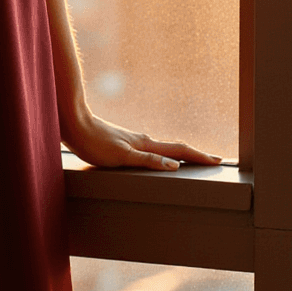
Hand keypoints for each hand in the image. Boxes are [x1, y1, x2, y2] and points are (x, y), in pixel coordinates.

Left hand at [63, 105, 222, 172]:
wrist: (74, 125)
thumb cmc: (94, 143)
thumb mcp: (121, 156)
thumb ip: (147, 160)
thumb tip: (175, 165)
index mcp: (146, 145)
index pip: (179, 151)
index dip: (199, 156)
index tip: (217, 161)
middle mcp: (144, 141)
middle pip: (176, 149)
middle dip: (195, 155)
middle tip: (213, 161)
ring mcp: (134, 141)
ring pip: (164, 149)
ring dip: (180, 155)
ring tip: (192, 161)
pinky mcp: (124, 143)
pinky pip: (151, 151)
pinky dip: (163, 155)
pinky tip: (157, 158)